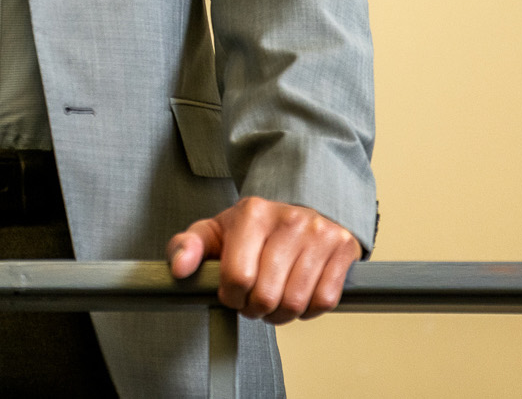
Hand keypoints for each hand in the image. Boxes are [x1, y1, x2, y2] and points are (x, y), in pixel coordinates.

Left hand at [166, 196, 360, 323]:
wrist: (302, 206)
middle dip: (255, 308)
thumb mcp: (216, 231)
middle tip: (254, 300)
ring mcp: (320, 233)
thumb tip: (178, 269)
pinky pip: (324, 301)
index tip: (233, 292)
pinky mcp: (343, 249)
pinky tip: (299, 295)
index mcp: (253, 213)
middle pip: (267, 295)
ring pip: (296, 302)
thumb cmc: (254, 228)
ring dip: (281, 314)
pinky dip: (308, 310)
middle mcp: (289, 219)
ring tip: (275, 300)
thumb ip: (188, 246)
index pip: (237, 277)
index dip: (232, 296)